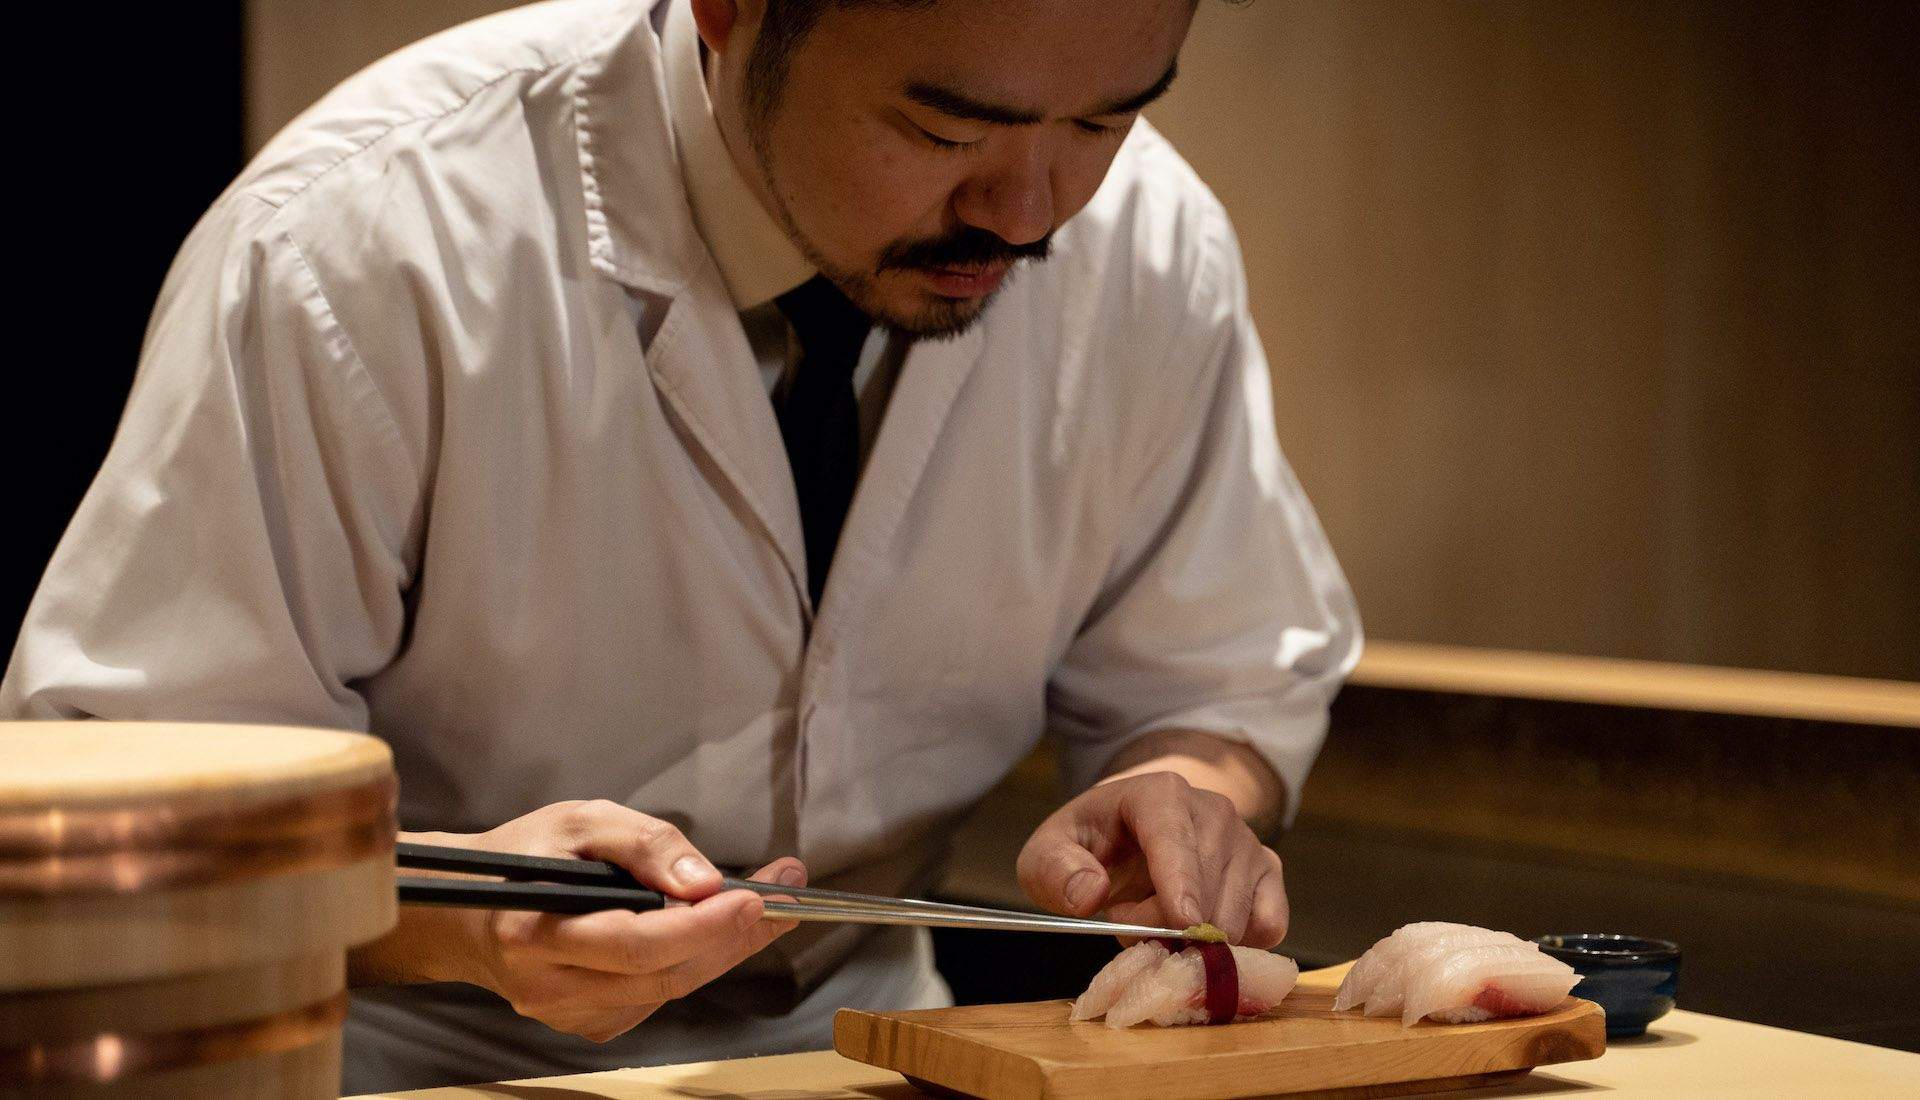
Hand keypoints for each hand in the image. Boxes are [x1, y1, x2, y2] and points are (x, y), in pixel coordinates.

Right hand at [423, 799, 804, 1041]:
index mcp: (537, 931)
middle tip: (784, 899)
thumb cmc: (523, 855)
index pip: (637, 944)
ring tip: (764, 909)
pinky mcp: (584, 1024)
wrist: (466, 911)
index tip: (756, 897)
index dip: (702, 927)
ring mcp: (566, 1014)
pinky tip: (710, 934)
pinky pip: (654, 1000)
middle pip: (664, 976)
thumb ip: (643, 844)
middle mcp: (549, 986)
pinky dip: (691, 966)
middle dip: (733, 937)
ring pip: (668, 991)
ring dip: (723, 950)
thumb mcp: (580, 821)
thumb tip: (703, 881)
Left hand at [1016, 772, 1287, 947]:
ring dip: (1193, 941)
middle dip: (1161, 927)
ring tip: (1157, 918)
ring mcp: (1248, 841)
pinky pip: (1269, 926)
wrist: (1131, 832)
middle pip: (1203, 891)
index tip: (1183, 921)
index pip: (1175, 839)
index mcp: (1160, 794)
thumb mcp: (1049, 852)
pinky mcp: (1269, 873)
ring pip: (1235, 917)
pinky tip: (1201, 932)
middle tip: (1126, 920)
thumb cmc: (1090, 843)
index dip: (1180, 882)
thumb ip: (1055, 871)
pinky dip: (1237, 947)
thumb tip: (1090, 894)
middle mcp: (1214, 811)